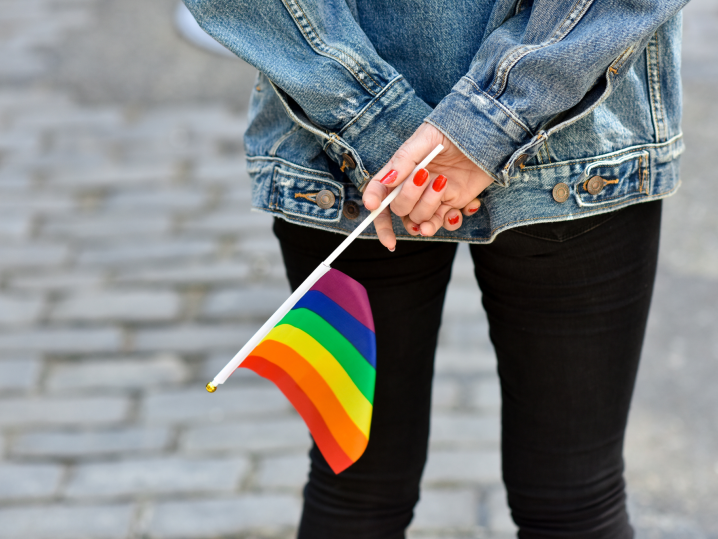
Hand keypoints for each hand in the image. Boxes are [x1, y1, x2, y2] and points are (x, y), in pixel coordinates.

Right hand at [362, 123, 493, 249]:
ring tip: (445, 186)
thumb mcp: (426, 138)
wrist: (488, 135)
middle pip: (399, 209)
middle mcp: (413, 187)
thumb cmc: (454, 131)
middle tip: (428, 178)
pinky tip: (465, 204)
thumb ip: (404, 159)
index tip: (372, 206)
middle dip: (411, 198)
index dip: (373, 201)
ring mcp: (432, 198)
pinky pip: (444, 224)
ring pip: (420, 220)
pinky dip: (453, 220)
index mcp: (402, 170)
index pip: (380, 190)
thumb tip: (386, 181)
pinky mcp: (452, 205)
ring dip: (431, 209)